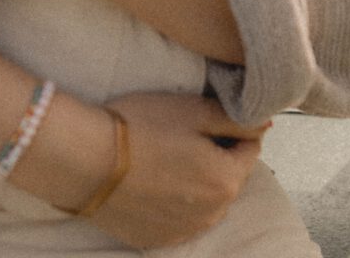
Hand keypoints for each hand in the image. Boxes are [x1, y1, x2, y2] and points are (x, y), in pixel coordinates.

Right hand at [89, 93, 265, 247]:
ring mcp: (185, 231)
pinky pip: (181, 217)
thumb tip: (262, 124)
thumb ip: (234, 120)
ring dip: (197, 180)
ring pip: (206, 200)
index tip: (209, 116)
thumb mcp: (193, 110)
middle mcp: (214, 214)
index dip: (233, 128)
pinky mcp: (159, 239)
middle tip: (183, 133)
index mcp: (226, 179)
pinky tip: (152, 180)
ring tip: (165, 156)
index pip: (251, 148)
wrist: (87, 160)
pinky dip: (175, 200)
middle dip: (216, 155)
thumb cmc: (141, 127)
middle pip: (228, 177)